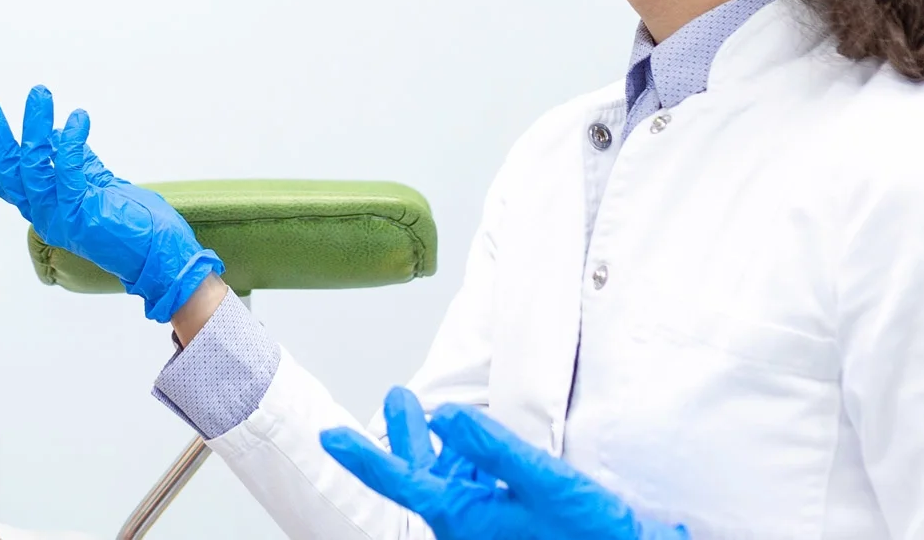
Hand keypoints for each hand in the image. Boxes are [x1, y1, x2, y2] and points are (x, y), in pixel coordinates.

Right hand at [0, 86, 223, 321]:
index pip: (3, 176)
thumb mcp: (94, 183)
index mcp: (43, 207)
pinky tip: (75, 119)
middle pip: (6, 171)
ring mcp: (61, 216)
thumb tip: (54, 133)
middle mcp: (44, 214)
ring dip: (32, 129)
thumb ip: (71, 161)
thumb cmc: (130, 222)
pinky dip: (68, 144)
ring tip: (38, 94)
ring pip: (31, 169)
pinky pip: (67, 173)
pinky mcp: (83, 214)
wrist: (159, 257)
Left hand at [319, 388, 687, 539]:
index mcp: (464, 520)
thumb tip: (446, 417)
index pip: (402, 481)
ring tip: (420, 408)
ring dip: (436, 447)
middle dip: (405, 438)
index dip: (364, 456)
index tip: (330, 436)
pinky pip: (473, 495)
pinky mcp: (504, 529)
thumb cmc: (592, 535)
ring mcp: (484, 531)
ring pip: (447, 484)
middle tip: (396, 398)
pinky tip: (473, 447)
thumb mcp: (545, 484)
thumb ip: (494, 450)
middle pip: (421, 478)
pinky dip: (469, 467)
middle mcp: (466, 529)